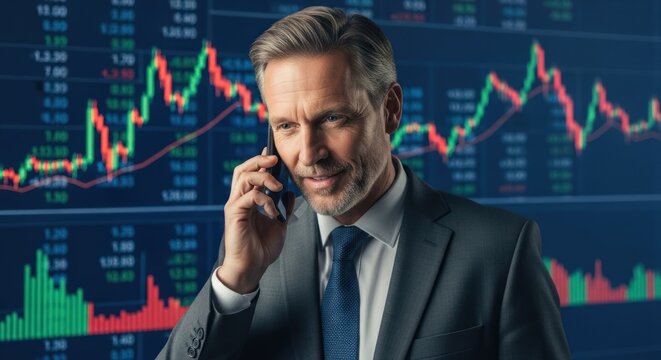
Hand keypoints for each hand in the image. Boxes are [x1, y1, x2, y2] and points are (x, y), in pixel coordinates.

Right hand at [217, 149, 294, 293]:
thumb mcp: (279, 224)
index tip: (274, 155)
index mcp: (247, 200)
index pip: (251, 173)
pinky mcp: (234, 213)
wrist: (252, 268)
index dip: (261, 161)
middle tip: (275, 160)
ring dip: (264, 177)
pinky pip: (249, 196)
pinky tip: (273, 212)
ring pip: (244, 177)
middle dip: (259, 161)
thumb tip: (289, 193)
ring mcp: (235, 205)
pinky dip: (265, 200)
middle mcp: (238, 199)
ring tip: (278, 186)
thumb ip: (283, 208)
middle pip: (243, 169)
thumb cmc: (262, 249)